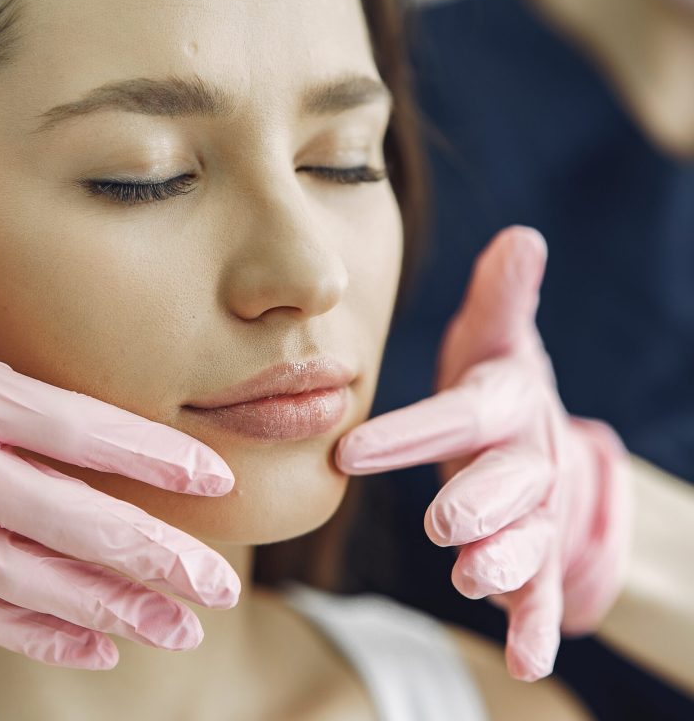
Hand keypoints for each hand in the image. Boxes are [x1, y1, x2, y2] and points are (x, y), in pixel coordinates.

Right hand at [0, 183, 238, 669]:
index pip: (79, 430)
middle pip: (73, 519)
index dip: (153, 456)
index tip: (218, 476)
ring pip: (36, 582)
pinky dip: (39, 632)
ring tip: (182, 629)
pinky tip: (100, 646)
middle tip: (221, 585)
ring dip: (113, 609)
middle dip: (155, 556)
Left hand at [336, 226, 632, 680]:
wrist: (537, 438)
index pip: (459, 415)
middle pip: (508, 480)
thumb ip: (503, 297)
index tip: (353, 451)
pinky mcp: (537, 552)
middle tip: (440, 523)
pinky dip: (536, 623)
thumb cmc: (495, 386)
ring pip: (527, 537)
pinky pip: (540, 589)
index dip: (411, 433)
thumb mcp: (497, 339)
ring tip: (472, 579)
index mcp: (504, 402)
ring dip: (505, 560)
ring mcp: (537, 510)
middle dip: (478, 501)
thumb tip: (523, 234)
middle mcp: (528, 456)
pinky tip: (527, 661)